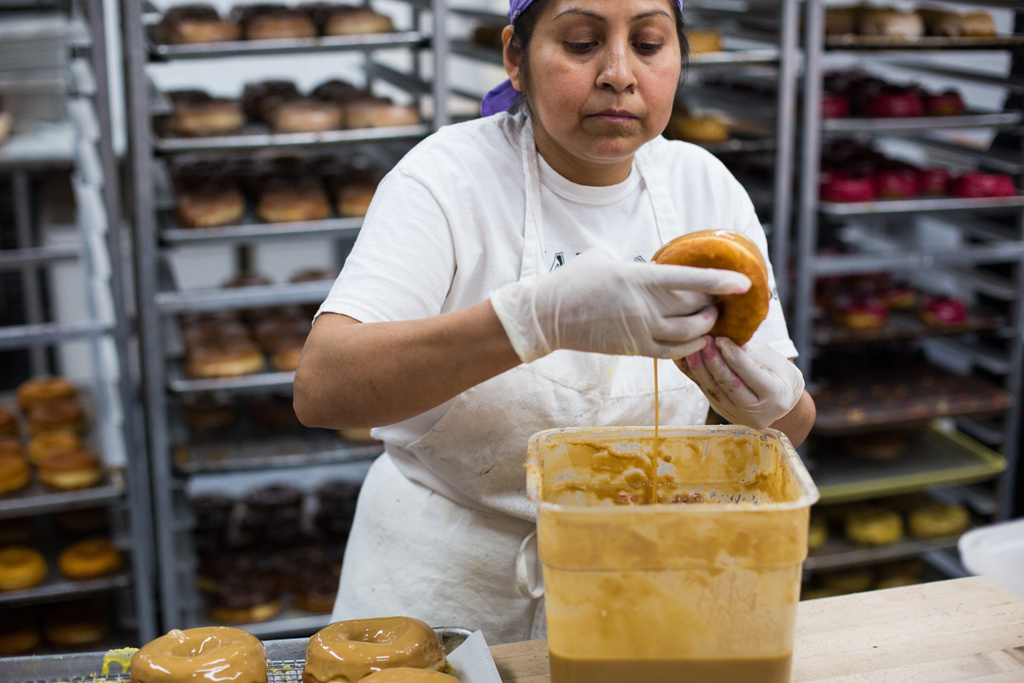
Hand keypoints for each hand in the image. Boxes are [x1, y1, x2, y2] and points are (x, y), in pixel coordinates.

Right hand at [489, 248, 750, 361]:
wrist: (547, 315)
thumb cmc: (573, 281)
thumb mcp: (604, 257)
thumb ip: (634, 264)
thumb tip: (651, 266)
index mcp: (637, 278)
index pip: (688, 279)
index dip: (719, 281)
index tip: (744, 281)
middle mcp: (643, 306)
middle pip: (694, 308)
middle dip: (714, 303)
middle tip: (723, 297)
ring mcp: (639, 330)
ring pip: (689, 334)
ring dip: (706, 326)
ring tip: (711, 318)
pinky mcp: (634, 348)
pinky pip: (673, 353)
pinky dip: (691, 348)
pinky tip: (698, 340)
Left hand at [678, 337, 803, 429]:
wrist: (779, 396)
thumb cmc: (777, 370)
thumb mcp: (770, 358)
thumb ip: (748, 353)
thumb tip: (723, 339)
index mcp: (777, 395)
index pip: (752, 374)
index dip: (734, 356)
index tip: (721, 338)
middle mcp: (758, 412)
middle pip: (730, 386)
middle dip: (714, 362)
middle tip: (703, 341)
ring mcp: (739, 416)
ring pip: (714, 392)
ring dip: (700, 369)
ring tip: (692, 349)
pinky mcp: (723, 412)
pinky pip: (706, 393)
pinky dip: (695, 375)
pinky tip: (686, 360)